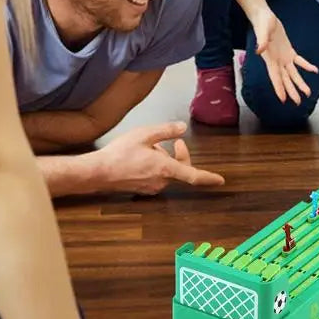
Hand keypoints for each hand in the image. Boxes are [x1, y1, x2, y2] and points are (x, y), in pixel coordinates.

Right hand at [96, 122, 223, 194]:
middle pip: (181, 170)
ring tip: (152, 147)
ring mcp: (151, 188)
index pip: (194, 175)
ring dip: (166, 160)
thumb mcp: (145, 134)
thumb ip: (166, 131)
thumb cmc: (119, 153)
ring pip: (168, 173)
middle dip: (181, 155)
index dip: (209, 178)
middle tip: (175, 141)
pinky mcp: (142, 190)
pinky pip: (157, 178)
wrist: (97, 172)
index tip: (221, 181)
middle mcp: (161, 182)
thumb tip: (182, 128)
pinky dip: (157, 167)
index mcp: (165, 169)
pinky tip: (144, 157)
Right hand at [248, 7, 317, 103]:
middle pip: (285, 79)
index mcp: (270, 59)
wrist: (264, 16)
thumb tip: (259, 50)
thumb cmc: (262, 23)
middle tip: (298, 102)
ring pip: (292, 73)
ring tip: (307, 93)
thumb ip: (261, 41)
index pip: (275, 77)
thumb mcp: (262, 31)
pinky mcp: (288, 50)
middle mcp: (277, 61)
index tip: (283, 99)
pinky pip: (299, 61)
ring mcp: (283, 57)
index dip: (279, 88)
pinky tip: (314, 70)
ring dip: (299, 83)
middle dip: (291, 91)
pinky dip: (306, 66)